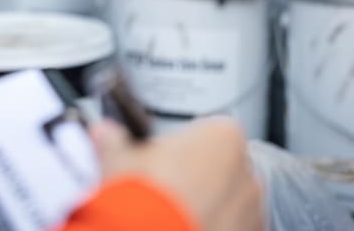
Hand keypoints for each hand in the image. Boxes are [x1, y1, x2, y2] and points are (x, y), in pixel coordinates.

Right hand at [91, 117, 263, 230]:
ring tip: (167, 213)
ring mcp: (250, 209)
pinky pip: (230, 226)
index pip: (205, 131)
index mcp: (221, 136)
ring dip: (204, 205)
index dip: (178, 146)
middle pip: (218, 166)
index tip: (158, 157)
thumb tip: (103, 133)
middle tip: (159, 188)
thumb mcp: (116, 157)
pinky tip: (180, 226)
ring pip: (226, 201)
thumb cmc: (140, 195)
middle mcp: (244, 171)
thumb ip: (113, 139)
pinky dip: (211, 226)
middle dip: (194, 176)